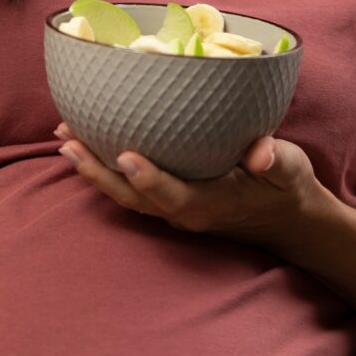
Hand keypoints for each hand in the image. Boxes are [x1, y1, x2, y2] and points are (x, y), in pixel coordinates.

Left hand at [55, 121, 322, 251]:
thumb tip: (262, 154)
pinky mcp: (170, 199)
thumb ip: (276, 160)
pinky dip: (106, 168)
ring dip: (93, 169)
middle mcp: (185, 212)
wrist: (288, 219)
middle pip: (133, 197)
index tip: (125, 155)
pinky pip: (131, 188)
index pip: (174, 195)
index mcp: (212, 205)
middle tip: (68, 139)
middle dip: (98, 171)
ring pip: (125, 194)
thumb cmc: (287, 188)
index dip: (149, 179)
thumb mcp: (291, 170)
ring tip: (64, 136)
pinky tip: (88, 142)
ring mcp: (174, 208)